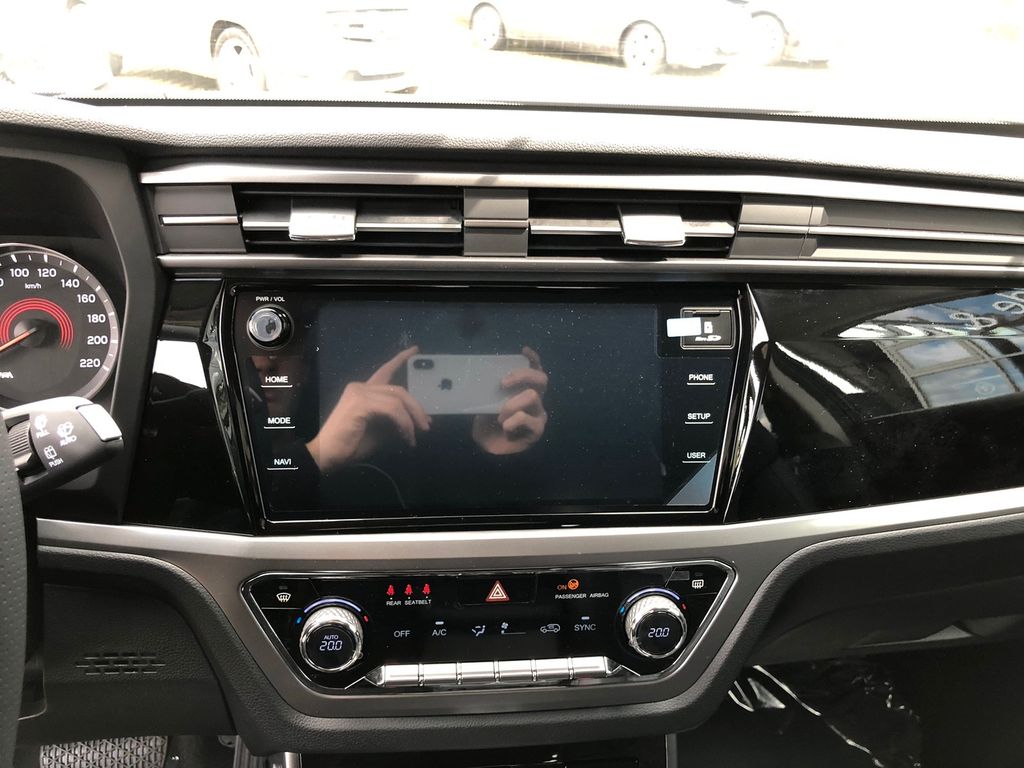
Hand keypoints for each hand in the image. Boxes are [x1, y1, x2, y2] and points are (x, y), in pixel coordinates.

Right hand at [307, 346, 429, 472]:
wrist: (328, 456)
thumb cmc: (351, 446)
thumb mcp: (382, 432)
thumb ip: (399, 422)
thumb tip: (424, 419)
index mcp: (364, 391)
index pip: (385, 370)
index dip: (401, 359)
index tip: (416, 350)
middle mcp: (361, 386)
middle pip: (398, 389)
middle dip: (416, 407)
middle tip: (426, 426)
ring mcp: (359, 392)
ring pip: (397, 399)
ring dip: (411, 419)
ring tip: (415, 436)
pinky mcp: (360, 403)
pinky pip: (392, 409)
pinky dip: (403, 423)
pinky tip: (405, 436)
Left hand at [472, 346, 547, 455]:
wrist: (489, 448)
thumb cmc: (488, 423)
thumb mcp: (486, 402)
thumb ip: (491, 390)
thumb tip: (483, 375)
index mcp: (525, 389)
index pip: (535, 370)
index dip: (532, 359)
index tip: (523, 350)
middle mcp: (536, 399)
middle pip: (541, 379)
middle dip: (522, 376)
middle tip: (502, 384)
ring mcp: (539, 414)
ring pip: (532, 396)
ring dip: (511, 404)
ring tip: (499, 416)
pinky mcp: (537, 430)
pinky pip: (527, 418)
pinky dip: (512, 421)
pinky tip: (505, 428)